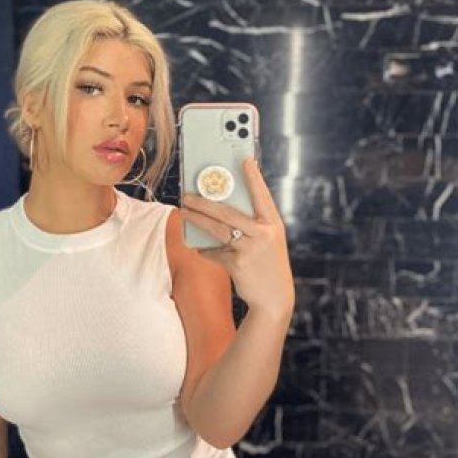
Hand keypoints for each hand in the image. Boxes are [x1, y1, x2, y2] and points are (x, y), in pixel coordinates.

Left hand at [180, 157, 294, 316]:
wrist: (274, 298)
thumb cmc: (267, 264)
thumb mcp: (266, 241)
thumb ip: (250, 225)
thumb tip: (219, 208)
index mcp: (273, 224)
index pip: (262, 195)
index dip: (253, 177)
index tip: (245, 159)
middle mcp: (264, 233)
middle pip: (228, 211)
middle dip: (204, 201)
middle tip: (187, 195)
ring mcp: (251, 248)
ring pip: (217, 228)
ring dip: (197, 219)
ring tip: (182, 212)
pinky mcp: (238, 263)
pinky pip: (215, 252)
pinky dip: (205, 250)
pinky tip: (197, 247)